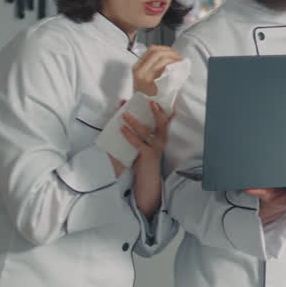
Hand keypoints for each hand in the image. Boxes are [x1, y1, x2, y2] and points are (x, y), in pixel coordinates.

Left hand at [124, 101, 172, 217]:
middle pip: (162, 124)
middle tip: (150, 102)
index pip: (163, 123)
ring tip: (125, 113)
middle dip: (157, 112)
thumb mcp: (144, 150)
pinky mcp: (148, 156)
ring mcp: (155, 150)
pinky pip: (138, 143)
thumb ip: (141, 139)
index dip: (160, 112)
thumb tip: (128, 125)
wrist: (149, 185)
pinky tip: (122, 129)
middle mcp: (160, 144)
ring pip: (148, 131)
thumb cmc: (144, 167)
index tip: (154, 101)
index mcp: (160, 141)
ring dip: (136, 121)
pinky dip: (129, 135)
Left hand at [133, 45, 182, 95]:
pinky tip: (166, 54)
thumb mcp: (162, 93)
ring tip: (174, 54)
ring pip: (152, 49)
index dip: (172, 58)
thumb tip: (178, 67)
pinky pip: (148, 52)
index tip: (180, 61)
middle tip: (179, 57)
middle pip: (156, 52)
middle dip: (170, 52)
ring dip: (165, 50)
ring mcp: (136, 65)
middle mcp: (139, 69)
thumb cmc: (151, 99)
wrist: (137, 101)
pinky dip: (159, 51)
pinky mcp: (137, 63)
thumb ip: (168, 80)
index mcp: (146, 78)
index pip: (161, 61)